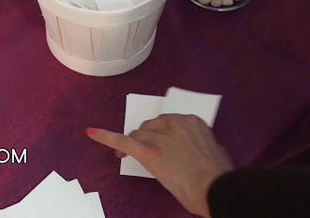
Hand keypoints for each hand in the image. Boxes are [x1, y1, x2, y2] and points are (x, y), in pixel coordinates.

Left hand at [85, 114, 233, 217]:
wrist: (214, 189)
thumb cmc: (218, 175)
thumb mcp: (215, 151)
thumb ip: (202, 143)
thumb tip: (198, 148)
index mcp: (191, 121)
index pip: (167, 122)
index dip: (158, 133)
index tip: (156, 141)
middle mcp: (174, 124)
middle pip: (150, 126)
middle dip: (145, 138)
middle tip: (144, 151)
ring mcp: (160, 137)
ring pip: (137, 135)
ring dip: (133, 145)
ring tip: (125, 155)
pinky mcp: (146, 151)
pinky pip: (122, 141)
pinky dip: (105, 136)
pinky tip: (92, 133)